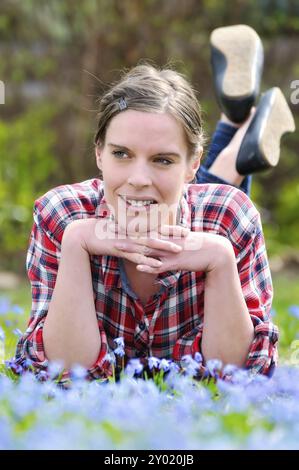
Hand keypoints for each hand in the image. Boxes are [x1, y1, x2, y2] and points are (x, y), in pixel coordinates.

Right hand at [62, 219, 189, 269]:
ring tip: (177, 250)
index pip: (157, 227)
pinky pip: (137, 256)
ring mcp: (128, 241)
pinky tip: (156, 265)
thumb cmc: (103, 233)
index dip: (172, 228)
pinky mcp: (121, 249)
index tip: (185, 229)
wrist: (85, 234)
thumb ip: (132, 234)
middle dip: (173, 235)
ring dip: (164, 247)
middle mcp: (134, 233)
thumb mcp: (121, 232)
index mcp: (135, 228)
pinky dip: (147, 261)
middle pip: (158, 233)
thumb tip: (142, 237)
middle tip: (188, 236)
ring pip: (150, 244)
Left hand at [115, 225, 234, 273]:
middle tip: (110, 232)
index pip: (145, 230)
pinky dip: (149, 266)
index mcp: (167, 235)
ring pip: (147, 250)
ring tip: (117, 247)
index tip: (117, 226)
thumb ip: (171, 239)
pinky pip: (160, 265)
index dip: (130, 228)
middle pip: (142, 237)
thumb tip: (162, 239)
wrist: (215, 252)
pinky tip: (138, 266)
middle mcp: (166, 241)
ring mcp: (170, 252)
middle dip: (126, 235)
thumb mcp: (183, 240)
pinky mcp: (176, 262)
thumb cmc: (199, 247)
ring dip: (132, 249)